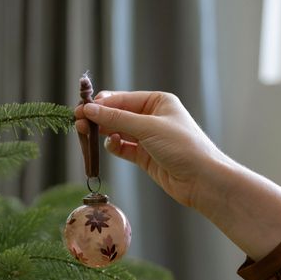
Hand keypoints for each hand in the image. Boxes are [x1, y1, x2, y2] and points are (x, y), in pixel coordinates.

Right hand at [75, 91, 223, 209]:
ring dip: (104, 133)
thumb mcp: (148, 128)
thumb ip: (117, 119)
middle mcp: (153, 118)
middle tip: (78, 123)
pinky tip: (109, 146)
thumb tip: (90, 110)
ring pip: (119, 132)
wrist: (202, 180)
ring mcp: (149, 139)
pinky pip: (125, 148)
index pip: (123, 99)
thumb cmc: (183, 147)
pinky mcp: (147, 157)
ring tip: (87, 135)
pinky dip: (115, 147)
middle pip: (119, 115)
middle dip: (99, 119)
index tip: (81, 109)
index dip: (101, 104)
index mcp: (158, 102)